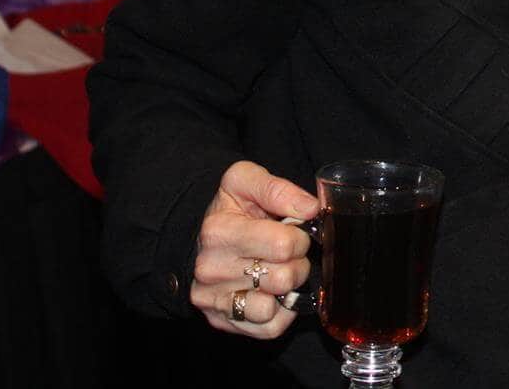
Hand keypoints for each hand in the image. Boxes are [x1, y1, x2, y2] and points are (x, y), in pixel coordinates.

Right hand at [191, 160, 319, 339]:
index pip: (284, 245)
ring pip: (273, 307)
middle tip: (288, 254)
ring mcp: (213, 299)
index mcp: (219, 232)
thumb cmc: (228, 208)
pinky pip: (269, 328)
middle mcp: (211, 269)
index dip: (299, 238)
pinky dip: (281, 313)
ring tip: (278, 271)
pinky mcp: (222, 321)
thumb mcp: (245, 181)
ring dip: (287, 290)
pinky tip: (274, 292)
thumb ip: (278, 189)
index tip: (292, 232)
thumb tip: (311, 208)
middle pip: (284, 277)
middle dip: (297, 263)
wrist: (197, 235)